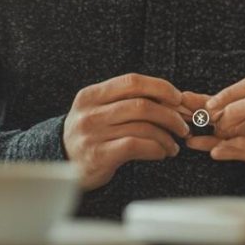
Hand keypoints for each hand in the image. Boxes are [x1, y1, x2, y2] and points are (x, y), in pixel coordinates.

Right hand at [63, 73, 189, 190]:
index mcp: (92, 95)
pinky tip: (161, 153)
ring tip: (173, 144)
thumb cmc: (91, 134)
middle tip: (183, 126)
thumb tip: (173, 100)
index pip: (132, 81)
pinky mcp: (98, 155)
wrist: (61, 163)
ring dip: (166, 136)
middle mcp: (90, 112)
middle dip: (170, 115)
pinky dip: (156, 149)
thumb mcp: (99, 110)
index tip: (178, 98)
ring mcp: (92, 134)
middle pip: (142, 105)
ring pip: (142, 127)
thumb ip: (127, 101)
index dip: (160, 87)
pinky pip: (136, 145)